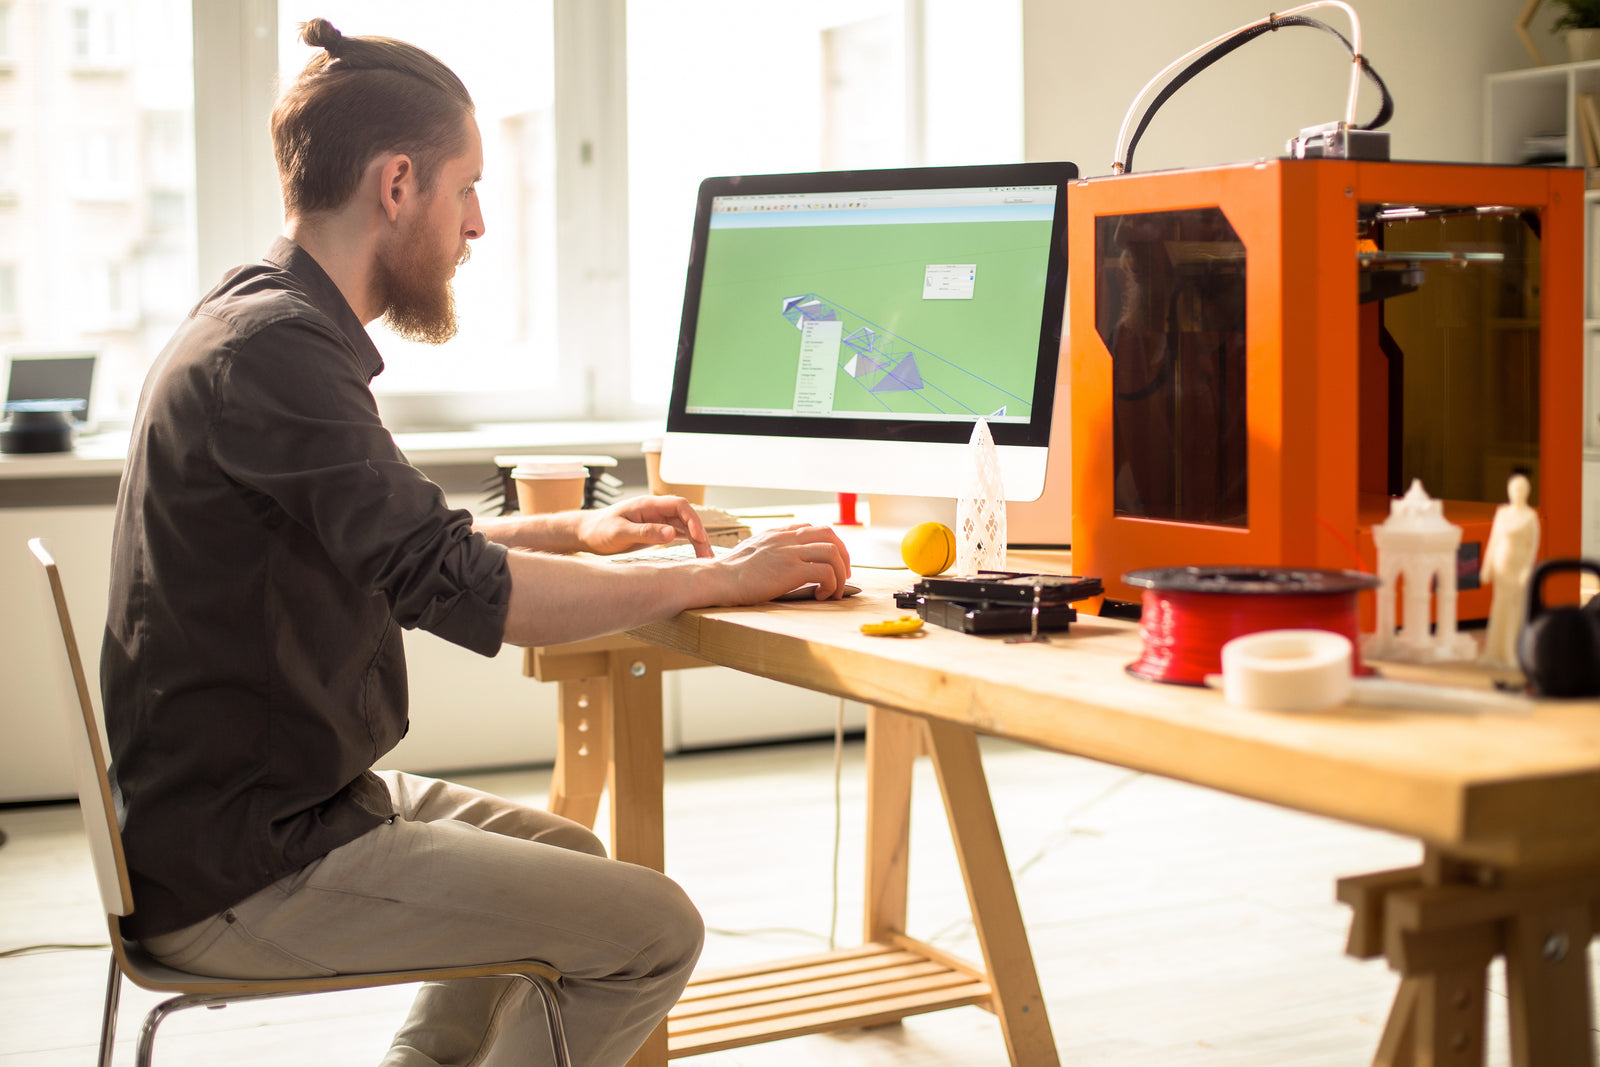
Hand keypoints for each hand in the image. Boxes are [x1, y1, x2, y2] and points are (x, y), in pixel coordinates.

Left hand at [574, 495, 710, 555]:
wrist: (587, 533)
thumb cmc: (599, 530)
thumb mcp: (620, 532)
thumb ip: (645, 532)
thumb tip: (671, 534)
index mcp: (648, 505)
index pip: (679, 506)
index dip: (693, 520)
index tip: (699, 537)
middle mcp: (656, 510)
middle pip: (686, 517)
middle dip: (700, 534)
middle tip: (707, 555)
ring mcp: (657, 520)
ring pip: (685, 527)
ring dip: (697, 541)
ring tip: (706, 559)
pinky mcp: (656, 531)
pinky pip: (678, 535)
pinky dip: (689, 544)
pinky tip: (697, 555)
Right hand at [709, 524, 851, 602]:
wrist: (718, 579)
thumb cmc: (730, 573)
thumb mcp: (751, 552)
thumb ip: (769, 551)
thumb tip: (781, 564)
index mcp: (777, 533)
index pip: (812, 528)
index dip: (827, 544)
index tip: (830, 563)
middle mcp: (787, 538)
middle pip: (830, 534)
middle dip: (843, 555)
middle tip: (842, 575)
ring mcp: (791, 552)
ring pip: (833, 552)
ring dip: (839, 573)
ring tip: (833, 591)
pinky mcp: (792, 569)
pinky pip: (826, 572)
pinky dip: (831, 585)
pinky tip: (821, 596)